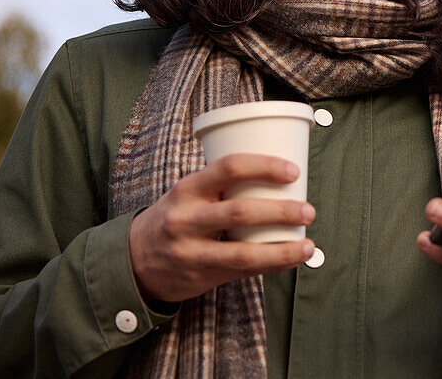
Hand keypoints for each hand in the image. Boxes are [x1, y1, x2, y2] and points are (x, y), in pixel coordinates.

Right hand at [128, 154, 315, 302]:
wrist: (133, 259)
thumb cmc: (175, 217)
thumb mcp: (189, 193)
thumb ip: (223, 186)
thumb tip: (281, 177)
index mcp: (187, 188)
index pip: (229, 167)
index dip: (265, 166)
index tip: (293, 170)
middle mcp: (186, 218)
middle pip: (241, 212)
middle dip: (282, 211)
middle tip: (308, 210)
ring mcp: (191, 251)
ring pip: (243, 251)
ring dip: (283, 249)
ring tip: (308, 244)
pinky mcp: (199, 276)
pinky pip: (242, 271)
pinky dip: (272, 265)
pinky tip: (292, 259)